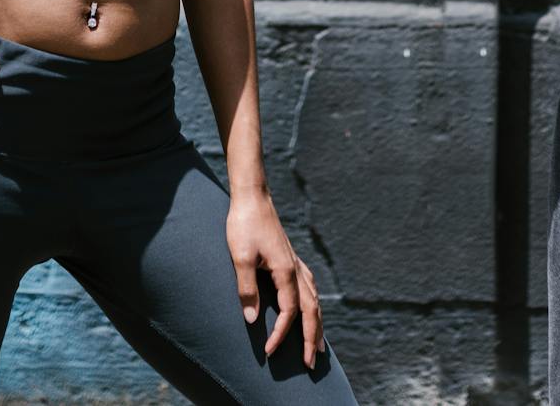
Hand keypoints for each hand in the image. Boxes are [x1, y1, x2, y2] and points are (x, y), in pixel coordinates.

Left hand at [226, 192, 326, 369]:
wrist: (251, 197)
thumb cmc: (243, 225)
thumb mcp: (240, 257)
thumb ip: (247, 289)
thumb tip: (253, 320)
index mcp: (285, 271)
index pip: (290, 312)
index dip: (281, 334)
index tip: (269, 351)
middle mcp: (295, 269)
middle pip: (311, 310)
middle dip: (312, 338)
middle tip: (311, 362)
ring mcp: (295, 263)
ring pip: (314, 299)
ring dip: (317, 324)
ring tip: (319, 345)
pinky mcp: (289, 259)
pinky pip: (309, 287)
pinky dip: (313, 304)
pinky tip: (311, 308)